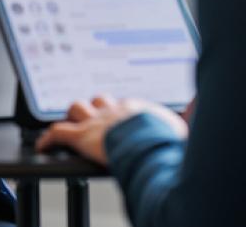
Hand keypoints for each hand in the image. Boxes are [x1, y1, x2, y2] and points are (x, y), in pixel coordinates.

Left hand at [35, 95, 187, 164]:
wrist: (149, 145)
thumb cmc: (166, 140)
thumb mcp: (185, 126)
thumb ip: (193, 112)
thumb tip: (201, 100)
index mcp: (137, 109)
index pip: (126, 104)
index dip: (121, 111)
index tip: (122, 116)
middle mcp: (114, 111)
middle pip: (99, 100)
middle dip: (95, 108)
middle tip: (94, 117)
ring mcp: (96, 123)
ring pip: (77, 109)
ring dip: (73, 117)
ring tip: (71, 125)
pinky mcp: (80, 136)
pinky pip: (58, 133)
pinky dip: (48, 138)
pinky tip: (44, 145)